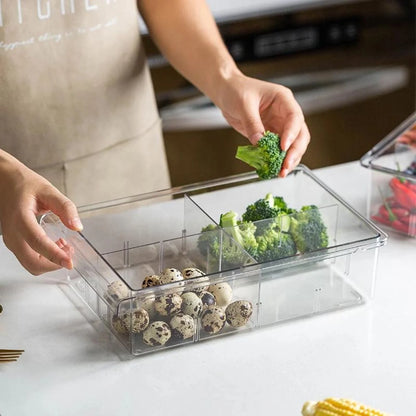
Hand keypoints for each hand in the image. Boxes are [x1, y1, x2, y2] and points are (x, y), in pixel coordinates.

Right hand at [0, 151, 81, 274]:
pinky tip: (54, 244)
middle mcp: (12, 233)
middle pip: (32, 263)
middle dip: (54, 263)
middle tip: (71, 251)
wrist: (3, 181)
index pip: (38, 243)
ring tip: (63, 245)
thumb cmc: (23, 183)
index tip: (70, 262)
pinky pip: (28, 258)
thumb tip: (77, 226)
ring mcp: (11, 240)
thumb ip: (65, 208)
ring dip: (49, 262)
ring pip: (30, 264)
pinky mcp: (13, 242)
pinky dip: (43, 258)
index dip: (55, 256)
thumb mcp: (48, 191)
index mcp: (20, 218)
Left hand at [216, 72, 309, 176]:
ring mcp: (279, 125)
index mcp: (283, 100)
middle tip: (285, 165)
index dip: (291, 134)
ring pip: (292, 145)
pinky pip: (277, 150)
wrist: (226, 92)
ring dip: (288, 160)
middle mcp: (285, 114)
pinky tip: (273, 169)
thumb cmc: (236, 90)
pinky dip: (276, 160)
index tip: (283, 147)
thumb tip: (260, 143)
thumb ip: (252, 124)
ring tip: (281, 172)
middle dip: (294, 152)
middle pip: (300, 135)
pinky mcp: (270, 135)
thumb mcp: (243, 105)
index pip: (294, 118)